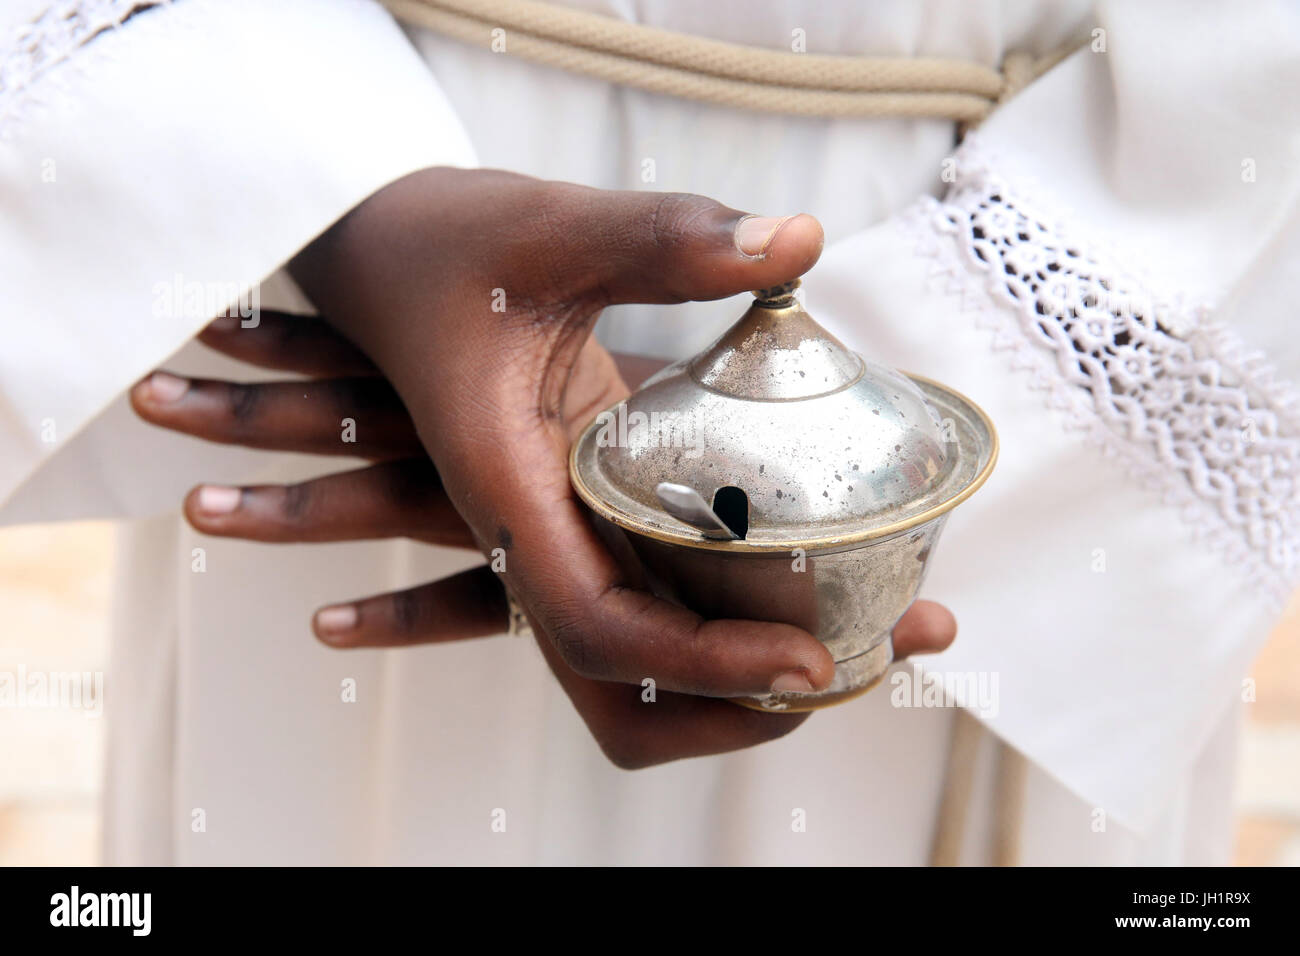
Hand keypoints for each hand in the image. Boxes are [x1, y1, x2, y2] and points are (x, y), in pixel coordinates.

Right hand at [133, 169, 957, 766]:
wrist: (378, 252)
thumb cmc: (438, 242)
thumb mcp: (547, 228)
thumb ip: (668, 238)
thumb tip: (797, 239)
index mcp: (509, 489)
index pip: (602, 629)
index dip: (705, 664)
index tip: (807, 660)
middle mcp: (537, 532)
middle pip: (624, 684)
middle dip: (730, 707)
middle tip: (848, 666)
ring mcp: (565, 527)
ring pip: (644, 653)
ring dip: (738, 672)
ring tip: (859, 633)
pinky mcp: (590, 505)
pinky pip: (658, 588)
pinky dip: (730, 606)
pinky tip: (816, 571)